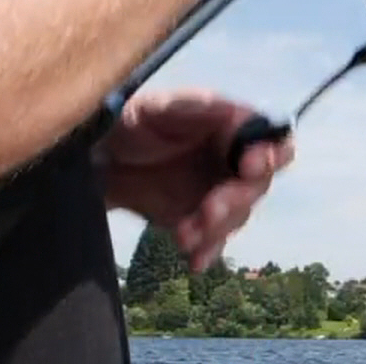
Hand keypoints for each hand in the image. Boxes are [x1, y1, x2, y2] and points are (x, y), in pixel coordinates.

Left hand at [98, 88, 294, 270]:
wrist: (95, 159)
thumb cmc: (128, 121)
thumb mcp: (156, 106)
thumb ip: (193, 105)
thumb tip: (230, 108)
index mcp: (230, 126)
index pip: (270, 141)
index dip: (270, 154)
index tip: (249, 167)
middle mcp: (229, 161)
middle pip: (255, 186)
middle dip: (236, 201)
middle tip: (209, 210)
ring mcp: (214, 193)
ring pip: (235, 217)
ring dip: (216, 229)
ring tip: (185, 234)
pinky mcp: (195, 221)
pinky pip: (212, 240)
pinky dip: (206, 251)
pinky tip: (194, 261)